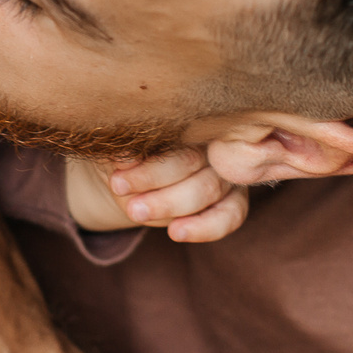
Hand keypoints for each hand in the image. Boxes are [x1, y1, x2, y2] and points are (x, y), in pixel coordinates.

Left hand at [65, 148, 248, 241]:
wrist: (130, 180)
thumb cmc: (127, 157)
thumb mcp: (118, 150)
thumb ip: (125, 152)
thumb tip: (125, 157)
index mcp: (187, 119)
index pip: (174, 135)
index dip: (147, 160)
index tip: (117, 175)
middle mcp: (213, 141)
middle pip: (191, 161)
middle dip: (152, 181)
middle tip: (122, 193)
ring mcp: (227, 170)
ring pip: (208, 189)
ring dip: (169, 204)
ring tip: (135, 212)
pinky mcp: (235, 199)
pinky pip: (230, 216)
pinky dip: (204, 228)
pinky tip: (176, 233)